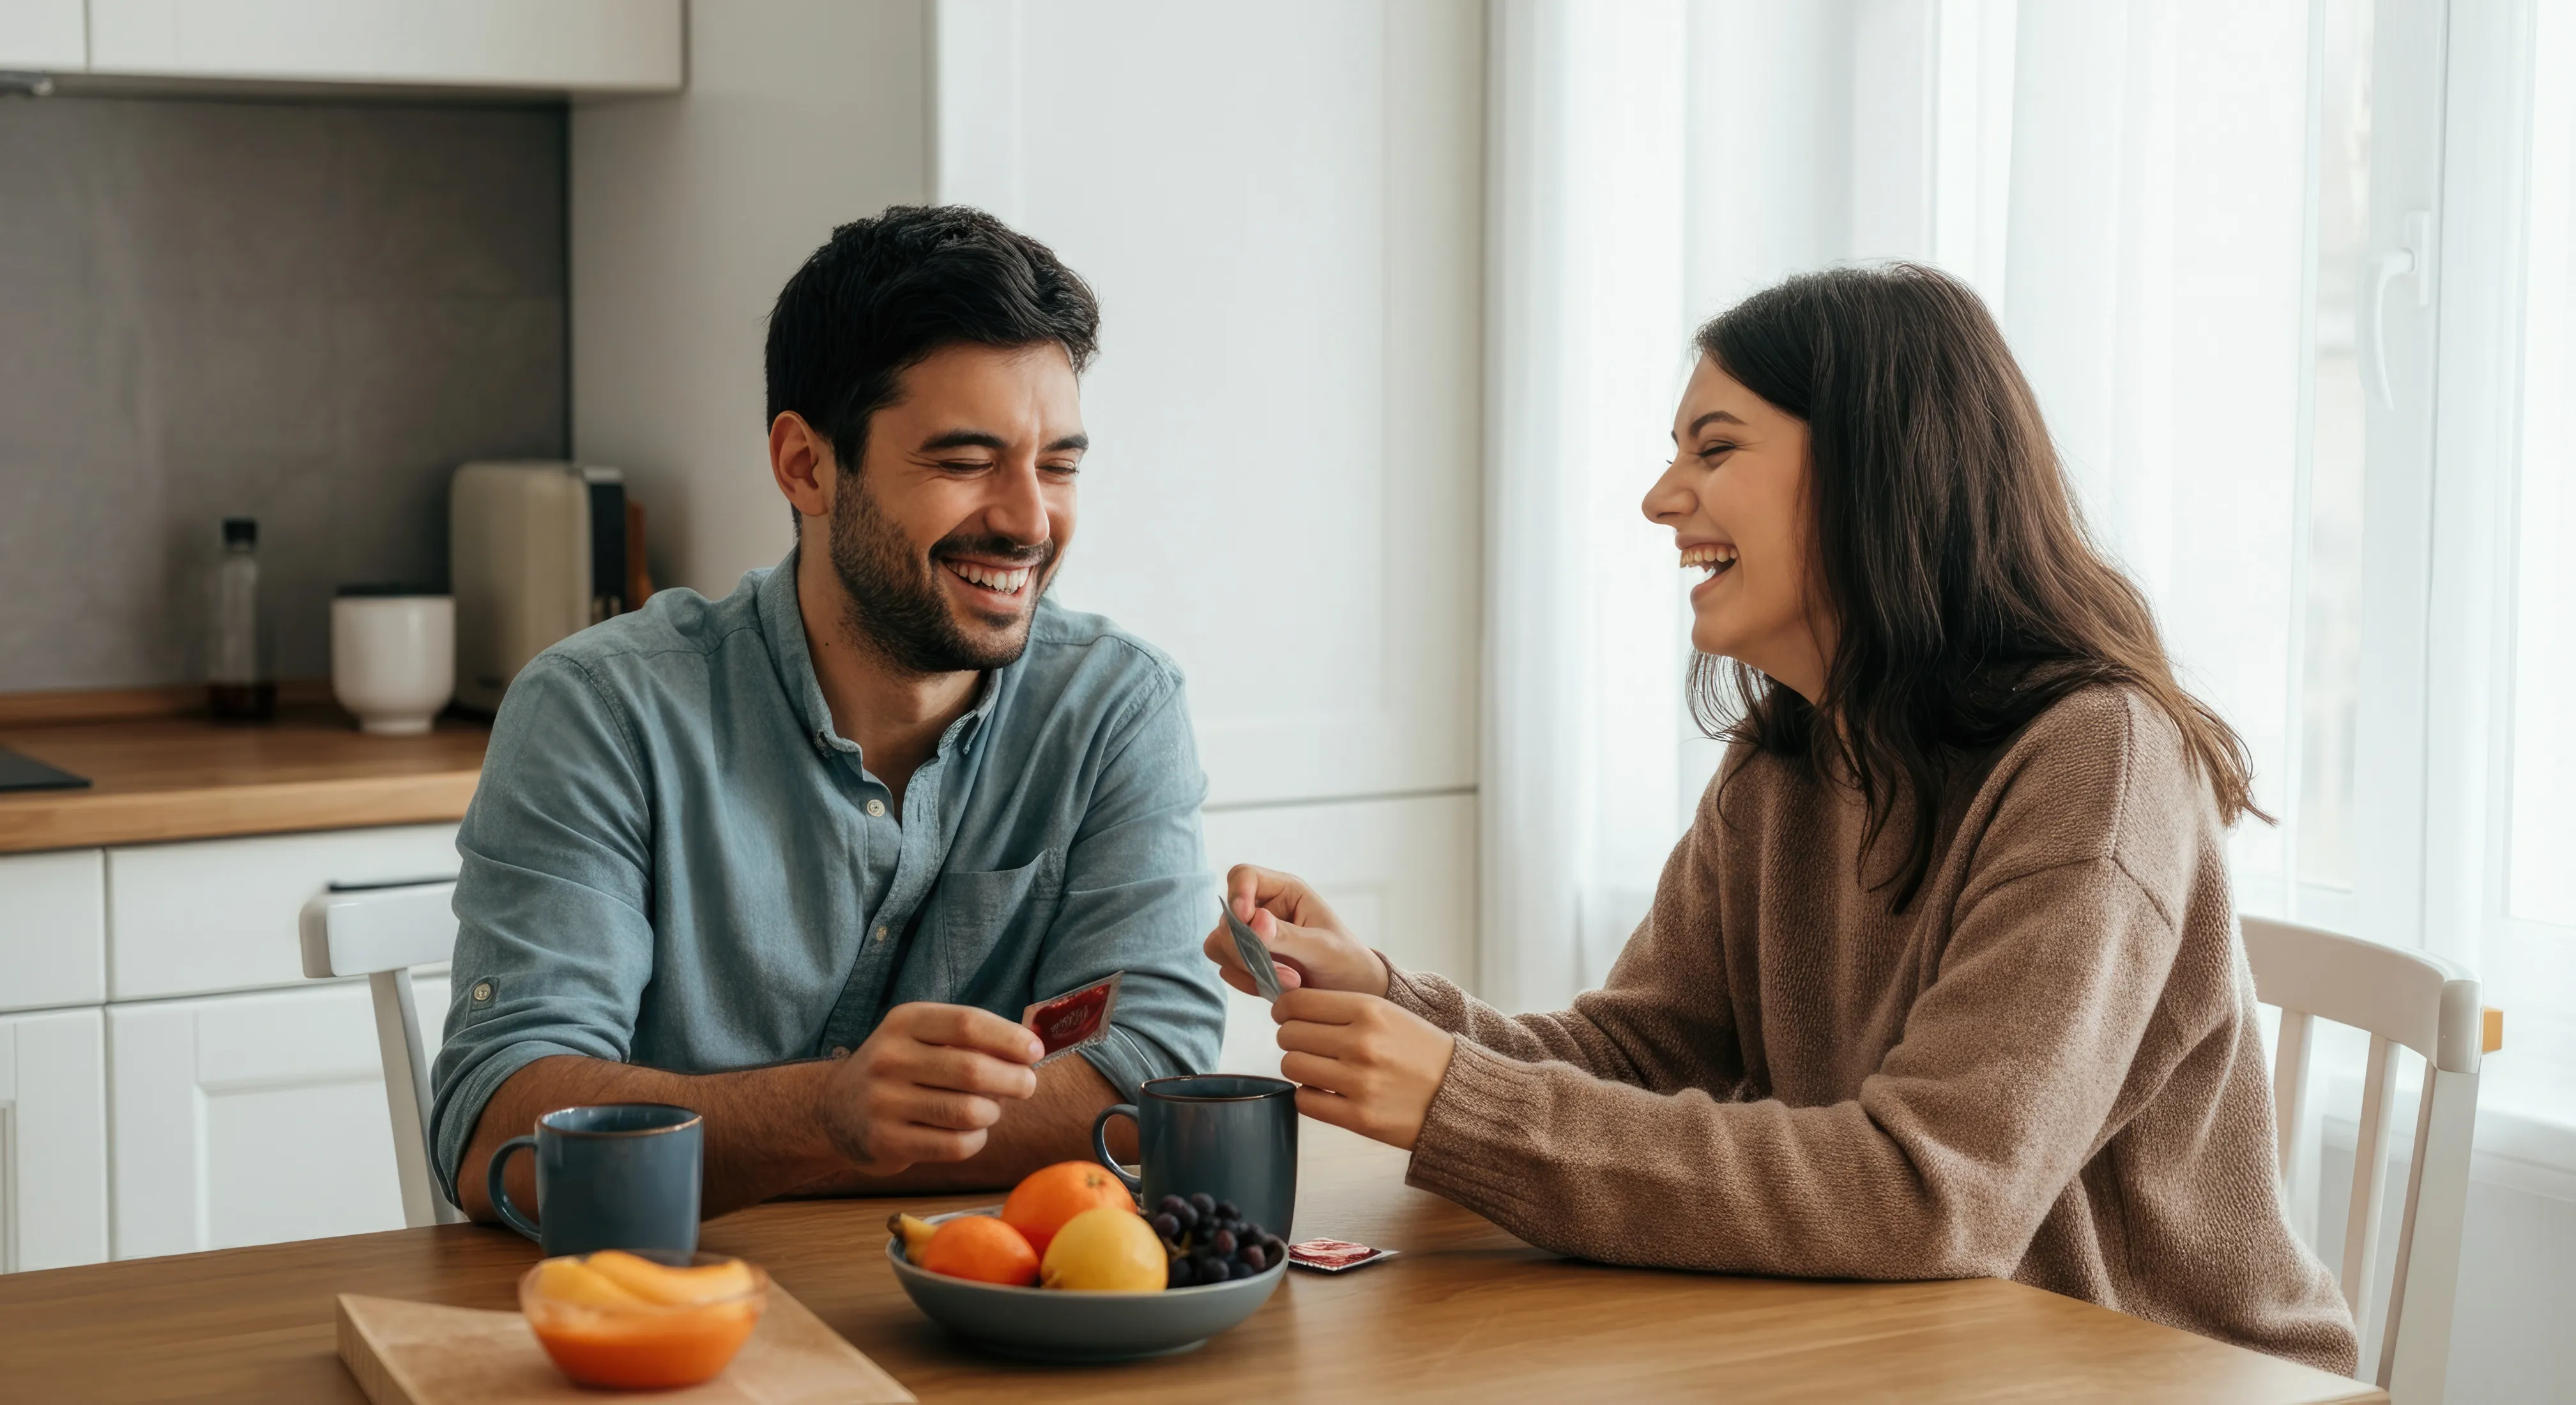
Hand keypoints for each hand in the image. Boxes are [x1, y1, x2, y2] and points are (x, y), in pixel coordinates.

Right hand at [817, 1003, 1042, 1174]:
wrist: (835, 1110)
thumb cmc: (900, 1069)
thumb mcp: (921, 1037)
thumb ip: (969, 1038)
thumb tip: (1031, 1048)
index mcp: (905, 1022)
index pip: (967, 1023)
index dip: (1009, 1038)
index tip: (1035, 1051)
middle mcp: (890, 1058)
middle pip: (972, 1069)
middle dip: (1013, 1079)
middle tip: (1026, 1085)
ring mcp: (884, 1102)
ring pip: (967, 1111)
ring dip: (992, 1112)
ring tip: (990, 1109)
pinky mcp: (886, 1141)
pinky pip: (953, 1145)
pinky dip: (975, 1140)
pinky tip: (970, 1132)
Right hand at [1202, 864, 1391, 998]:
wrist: (1350, 990)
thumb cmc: (1344, 959)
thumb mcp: (1323, 948)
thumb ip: (1288, 936)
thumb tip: (1254, 921)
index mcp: (1284, 891)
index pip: (1244, 876)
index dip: (1237, 895)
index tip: (1246, 920)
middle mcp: (1262, 908)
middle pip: (1226, 916)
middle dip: (1247, 948)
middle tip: (1285, 973)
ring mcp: (1251, 935)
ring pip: (1220, 944)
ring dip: (1246, 967)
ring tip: (1286, 983)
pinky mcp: (1246, 960)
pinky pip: (1227, 967)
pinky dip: (1245, 981)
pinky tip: (1273, 989)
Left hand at [1273, 988, 1454, 1149]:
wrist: (1461, 1095)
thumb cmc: (1422, 1052)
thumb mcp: (1390, 1014)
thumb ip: (1344, 1009)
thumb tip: (1291, 1009)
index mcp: (1370, 1010)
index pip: (1297, 1003)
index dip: (1284, 1010)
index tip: (1287, 1017)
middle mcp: (1362, 1043)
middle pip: (1289, 1035)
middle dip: (1292, 1039)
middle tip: (1308, 1046)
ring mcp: (1360, 1081)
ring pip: (1292, 1066)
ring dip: (1299, 1068)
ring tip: (1319, 1069)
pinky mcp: (1359, 1117)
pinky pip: (1305, 1101)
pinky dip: (1309, 1096)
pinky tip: (1326, 1092)